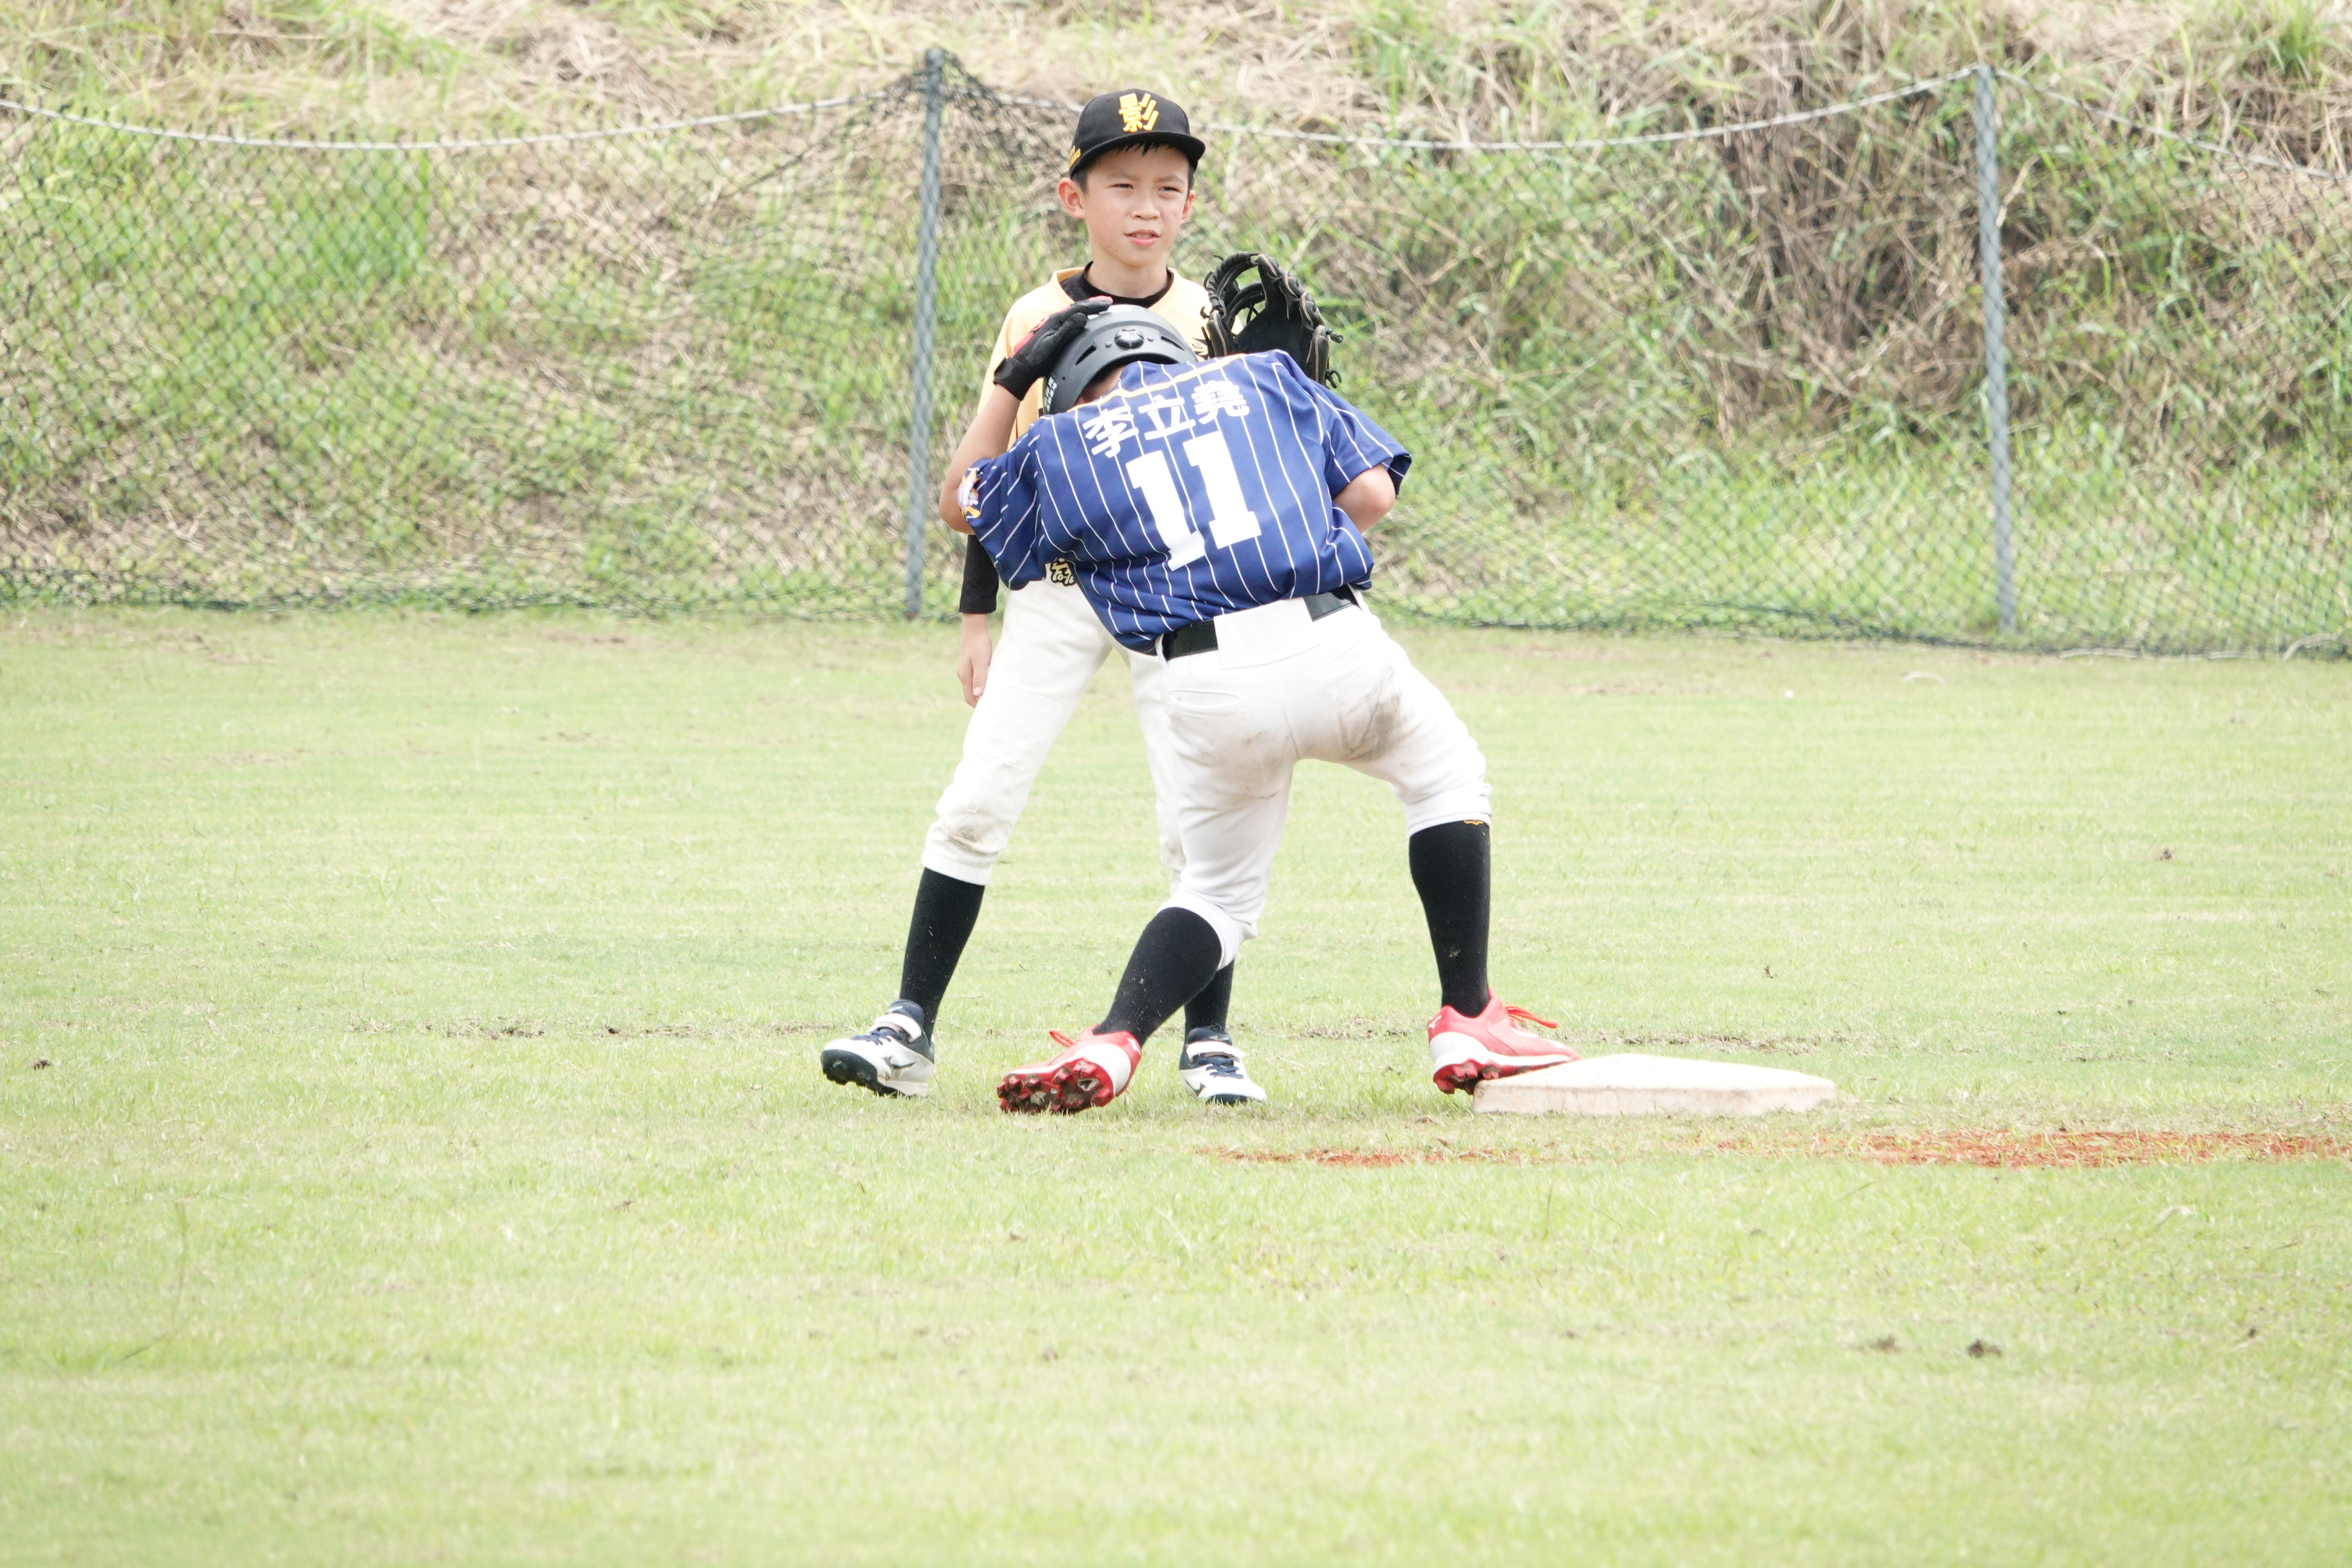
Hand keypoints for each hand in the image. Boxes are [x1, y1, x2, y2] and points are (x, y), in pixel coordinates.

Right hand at [957, 614, 993, 706]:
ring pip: (971, 687)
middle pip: (969, 694)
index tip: (987, 712)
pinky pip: (974, 680)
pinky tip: (988, 685)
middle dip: (978, 702)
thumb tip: (978, 695)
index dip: (977, 706)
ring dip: (980, 694)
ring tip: (991, 699)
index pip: (969, 697)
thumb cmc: (979, 644)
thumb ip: (980, 678)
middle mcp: (963, 674)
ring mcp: (965, 669)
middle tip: (991, 709)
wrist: (974, 627)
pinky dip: (980, 685)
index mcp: (964, 675)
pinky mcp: (969, 664)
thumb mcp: (981, 662)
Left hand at [992, 299, 1109, 399]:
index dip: (1095, 305)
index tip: (1108, 303)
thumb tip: (1083, 316)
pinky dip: (1081, 316)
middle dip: (1093, 304)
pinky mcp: (1054, 332)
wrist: (1024, 366)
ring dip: (1088, 309)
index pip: (1079, 308)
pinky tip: (1085, 319)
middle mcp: (1055, 320)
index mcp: (1056, 320)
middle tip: (1108, 302)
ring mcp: (1054, 325)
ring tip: (1100, 308)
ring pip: (1074, 313)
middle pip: (1077, 307)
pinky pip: (1071, 320)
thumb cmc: (1037, 357)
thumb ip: (1067, 329)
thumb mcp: (1053, 343)